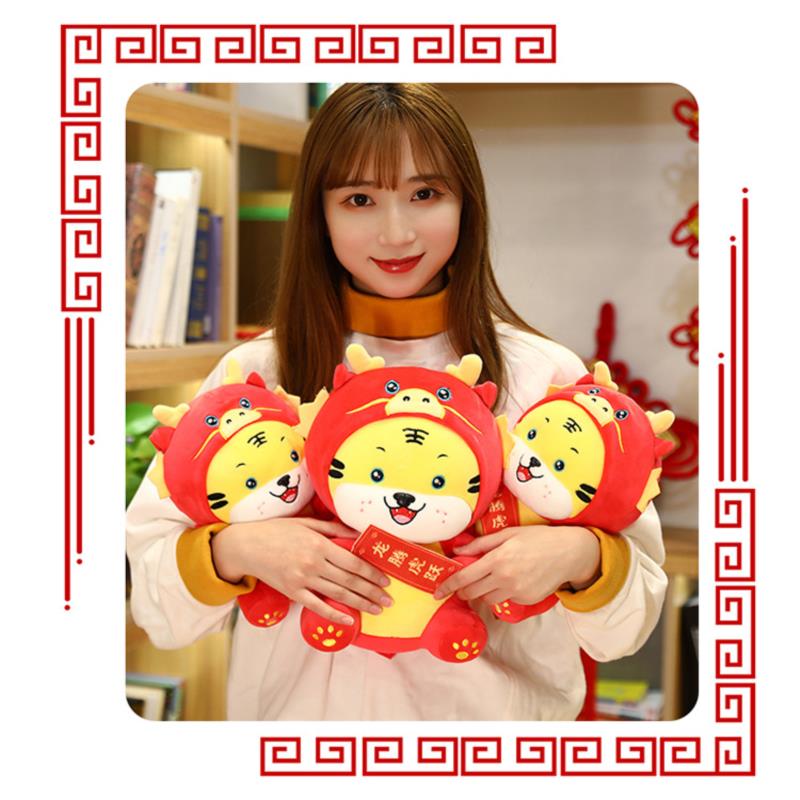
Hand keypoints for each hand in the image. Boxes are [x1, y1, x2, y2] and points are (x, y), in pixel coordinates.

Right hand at [211, 517, 392, 625]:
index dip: (372, 573)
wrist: (246, 546)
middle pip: (350, 581)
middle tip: (388, 600)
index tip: (386, 580)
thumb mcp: (306, 523)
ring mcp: (302, 580)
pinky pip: (317, 606)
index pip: (353, 562)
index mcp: (319, 544)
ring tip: (377, 609)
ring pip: (338, 595)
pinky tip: (349, 620)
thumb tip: (356, 532)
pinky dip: (334, 615)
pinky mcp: (292, 592)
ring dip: (361, 603)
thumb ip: (332, 528)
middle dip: (372, 591)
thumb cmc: (276, 531)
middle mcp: (313, 563)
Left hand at [433, 525, 600, 605]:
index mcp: (497, 559)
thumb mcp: (508, 534)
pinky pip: (505, 601)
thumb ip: (481, 544)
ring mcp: (517, 592)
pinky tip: (512, 580)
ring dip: (483, 592)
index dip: (448, 586)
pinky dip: (502, 593)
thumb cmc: (538, 538)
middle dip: (464, 590)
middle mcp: (505, 578)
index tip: (437, 592)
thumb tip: (458, 549)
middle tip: (464, 584)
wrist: (570, 553)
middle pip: (472, 593)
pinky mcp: (526, 601)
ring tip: (491, 578)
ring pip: (487, 600)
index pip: (464, 577)